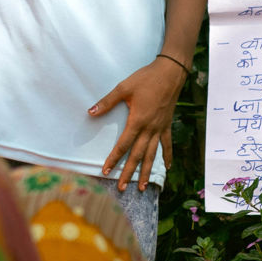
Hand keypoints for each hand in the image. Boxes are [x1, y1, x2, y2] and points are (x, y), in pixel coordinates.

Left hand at [89, 57, 185, 190]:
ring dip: (147, 171)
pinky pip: (167, 144)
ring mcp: (160, 128)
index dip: (114, 158)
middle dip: (129, 172)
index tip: (106, 171)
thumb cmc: (146, 79)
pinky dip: (167, 156)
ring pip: (152, 154)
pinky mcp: (167, 125)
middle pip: (138, 155)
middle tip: (122, 187)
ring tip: (143, 187)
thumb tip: (90, 112)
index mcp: (138, 121)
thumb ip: (107, 102)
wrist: (170, 73)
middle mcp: (150, 128)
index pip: (123, 145)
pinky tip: (167, 168)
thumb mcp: (124, 88)